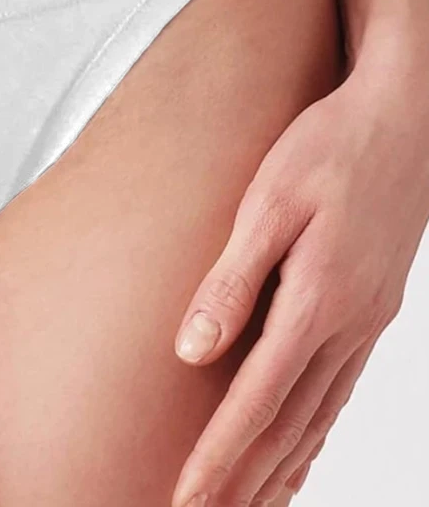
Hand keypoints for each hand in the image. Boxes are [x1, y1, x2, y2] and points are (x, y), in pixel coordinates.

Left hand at [170, 41, 428, 505]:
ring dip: (280, 468)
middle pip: (290, 425)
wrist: (402, 119)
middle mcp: (349, 325)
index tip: (185, 498)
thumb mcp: (268, 204)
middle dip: (245, 479)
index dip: (220, 455)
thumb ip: (231, 282)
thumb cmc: (327, 150)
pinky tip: (298, 451)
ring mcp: (367, 322)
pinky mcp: (372, 310)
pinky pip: (339, 391)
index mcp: (317, 300)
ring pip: (318, 416)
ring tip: (246, 506)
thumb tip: (192, 354)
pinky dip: (314, 433)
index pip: (257, 400)